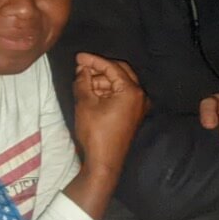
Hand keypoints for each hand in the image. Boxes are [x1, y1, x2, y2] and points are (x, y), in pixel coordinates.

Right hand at [71, 52, 148, 173]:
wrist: (104, 162)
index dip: (93, 60)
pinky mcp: (134, 114)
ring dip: (103, 80)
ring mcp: (139, 106)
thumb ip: (83, 81)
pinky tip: (93, 91)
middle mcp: (140, 96)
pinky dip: (108, 91)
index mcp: (131, 91)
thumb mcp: (85, 104)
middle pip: (120, 72)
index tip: (78, 57)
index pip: (111, 67)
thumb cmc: (95, 133)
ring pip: (121, 83)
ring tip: (84, 80)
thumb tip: (81, 69)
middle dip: (100, 69)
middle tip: (82, 67)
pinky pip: (122, 95)